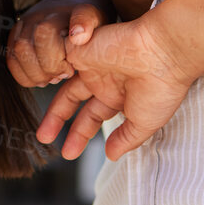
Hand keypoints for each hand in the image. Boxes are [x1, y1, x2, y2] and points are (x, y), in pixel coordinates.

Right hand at [6, 0, 106, 87]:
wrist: (73, 5)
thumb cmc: (88, 20)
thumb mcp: (97, 18)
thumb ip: (88, 22)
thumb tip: (76, 36)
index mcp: (57, 11)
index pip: (44, 32)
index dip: (54, 57)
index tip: (71, 68)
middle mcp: (35, 16)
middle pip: (25, 47)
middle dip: (44, 69)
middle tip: (63, 75)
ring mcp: (23, 25)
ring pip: (16, 54)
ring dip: (34, 74)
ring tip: (52, 77)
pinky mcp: (16, 36)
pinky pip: (11, 60)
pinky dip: (24, 75)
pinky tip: (41, 77)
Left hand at [38, 7, 203, 161]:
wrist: (164, 52)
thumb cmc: (161, 86)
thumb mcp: (144, 122)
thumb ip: (126, 139)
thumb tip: (111, 156)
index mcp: (119, 94)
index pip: (92, 115)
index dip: (79, 134)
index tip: (67, 154)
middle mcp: (104, 78)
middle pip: (72, 99)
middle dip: (57, 120)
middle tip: (43, 139)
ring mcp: (92, 63)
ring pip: (62, 82)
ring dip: (49, 102)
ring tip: (39, 126)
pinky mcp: (82, 49)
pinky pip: (58, 59)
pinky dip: (48, 71)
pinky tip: (41, 85)